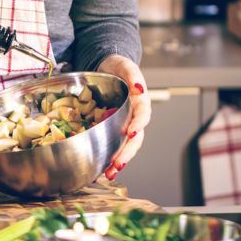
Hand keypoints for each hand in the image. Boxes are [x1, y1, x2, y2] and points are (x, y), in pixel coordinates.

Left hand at [95, 54, 150, 180]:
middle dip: (127, 153)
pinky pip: (111, 145)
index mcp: (140, 102)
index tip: (131, 134)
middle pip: (135, 139)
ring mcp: (123, 125)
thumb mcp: (125, 66)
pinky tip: (97, 169)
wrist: (106, 69)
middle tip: (117, 165)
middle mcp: (133, 117)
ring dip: (117, 161)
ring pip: (124, 146)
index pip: (142, 116)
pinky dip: (106, 158)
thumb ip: (133, 75)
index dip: (138, 125)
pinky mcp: (111, 129)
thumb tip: (139, 89)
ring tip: (108, 174)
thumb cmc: (118, 67)